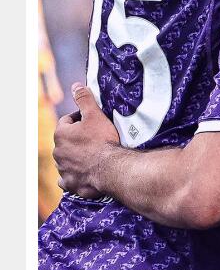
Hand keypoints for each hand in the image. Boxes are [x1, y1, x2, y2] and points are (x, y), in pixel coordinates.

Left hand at [53, 83, 119, 197]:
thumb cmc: (103, 140)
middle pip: (66, 141)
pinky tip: (82, 174)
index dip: (80, 119)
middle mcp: (57, 152)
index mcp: (61, 134)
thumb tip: (76, 85)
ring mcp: (63, 169)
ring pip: (65, 160)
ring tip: (91, 155)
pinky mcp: (70, 183)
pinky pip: (66, 179)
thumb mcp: (95, 115)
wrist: (111, 168)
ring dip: (74, 157)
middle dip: (76, 139)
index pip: (67, 121)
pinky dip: (72, 176)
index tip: (92, 121)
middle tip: (94, 138)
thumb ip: (84, 99)